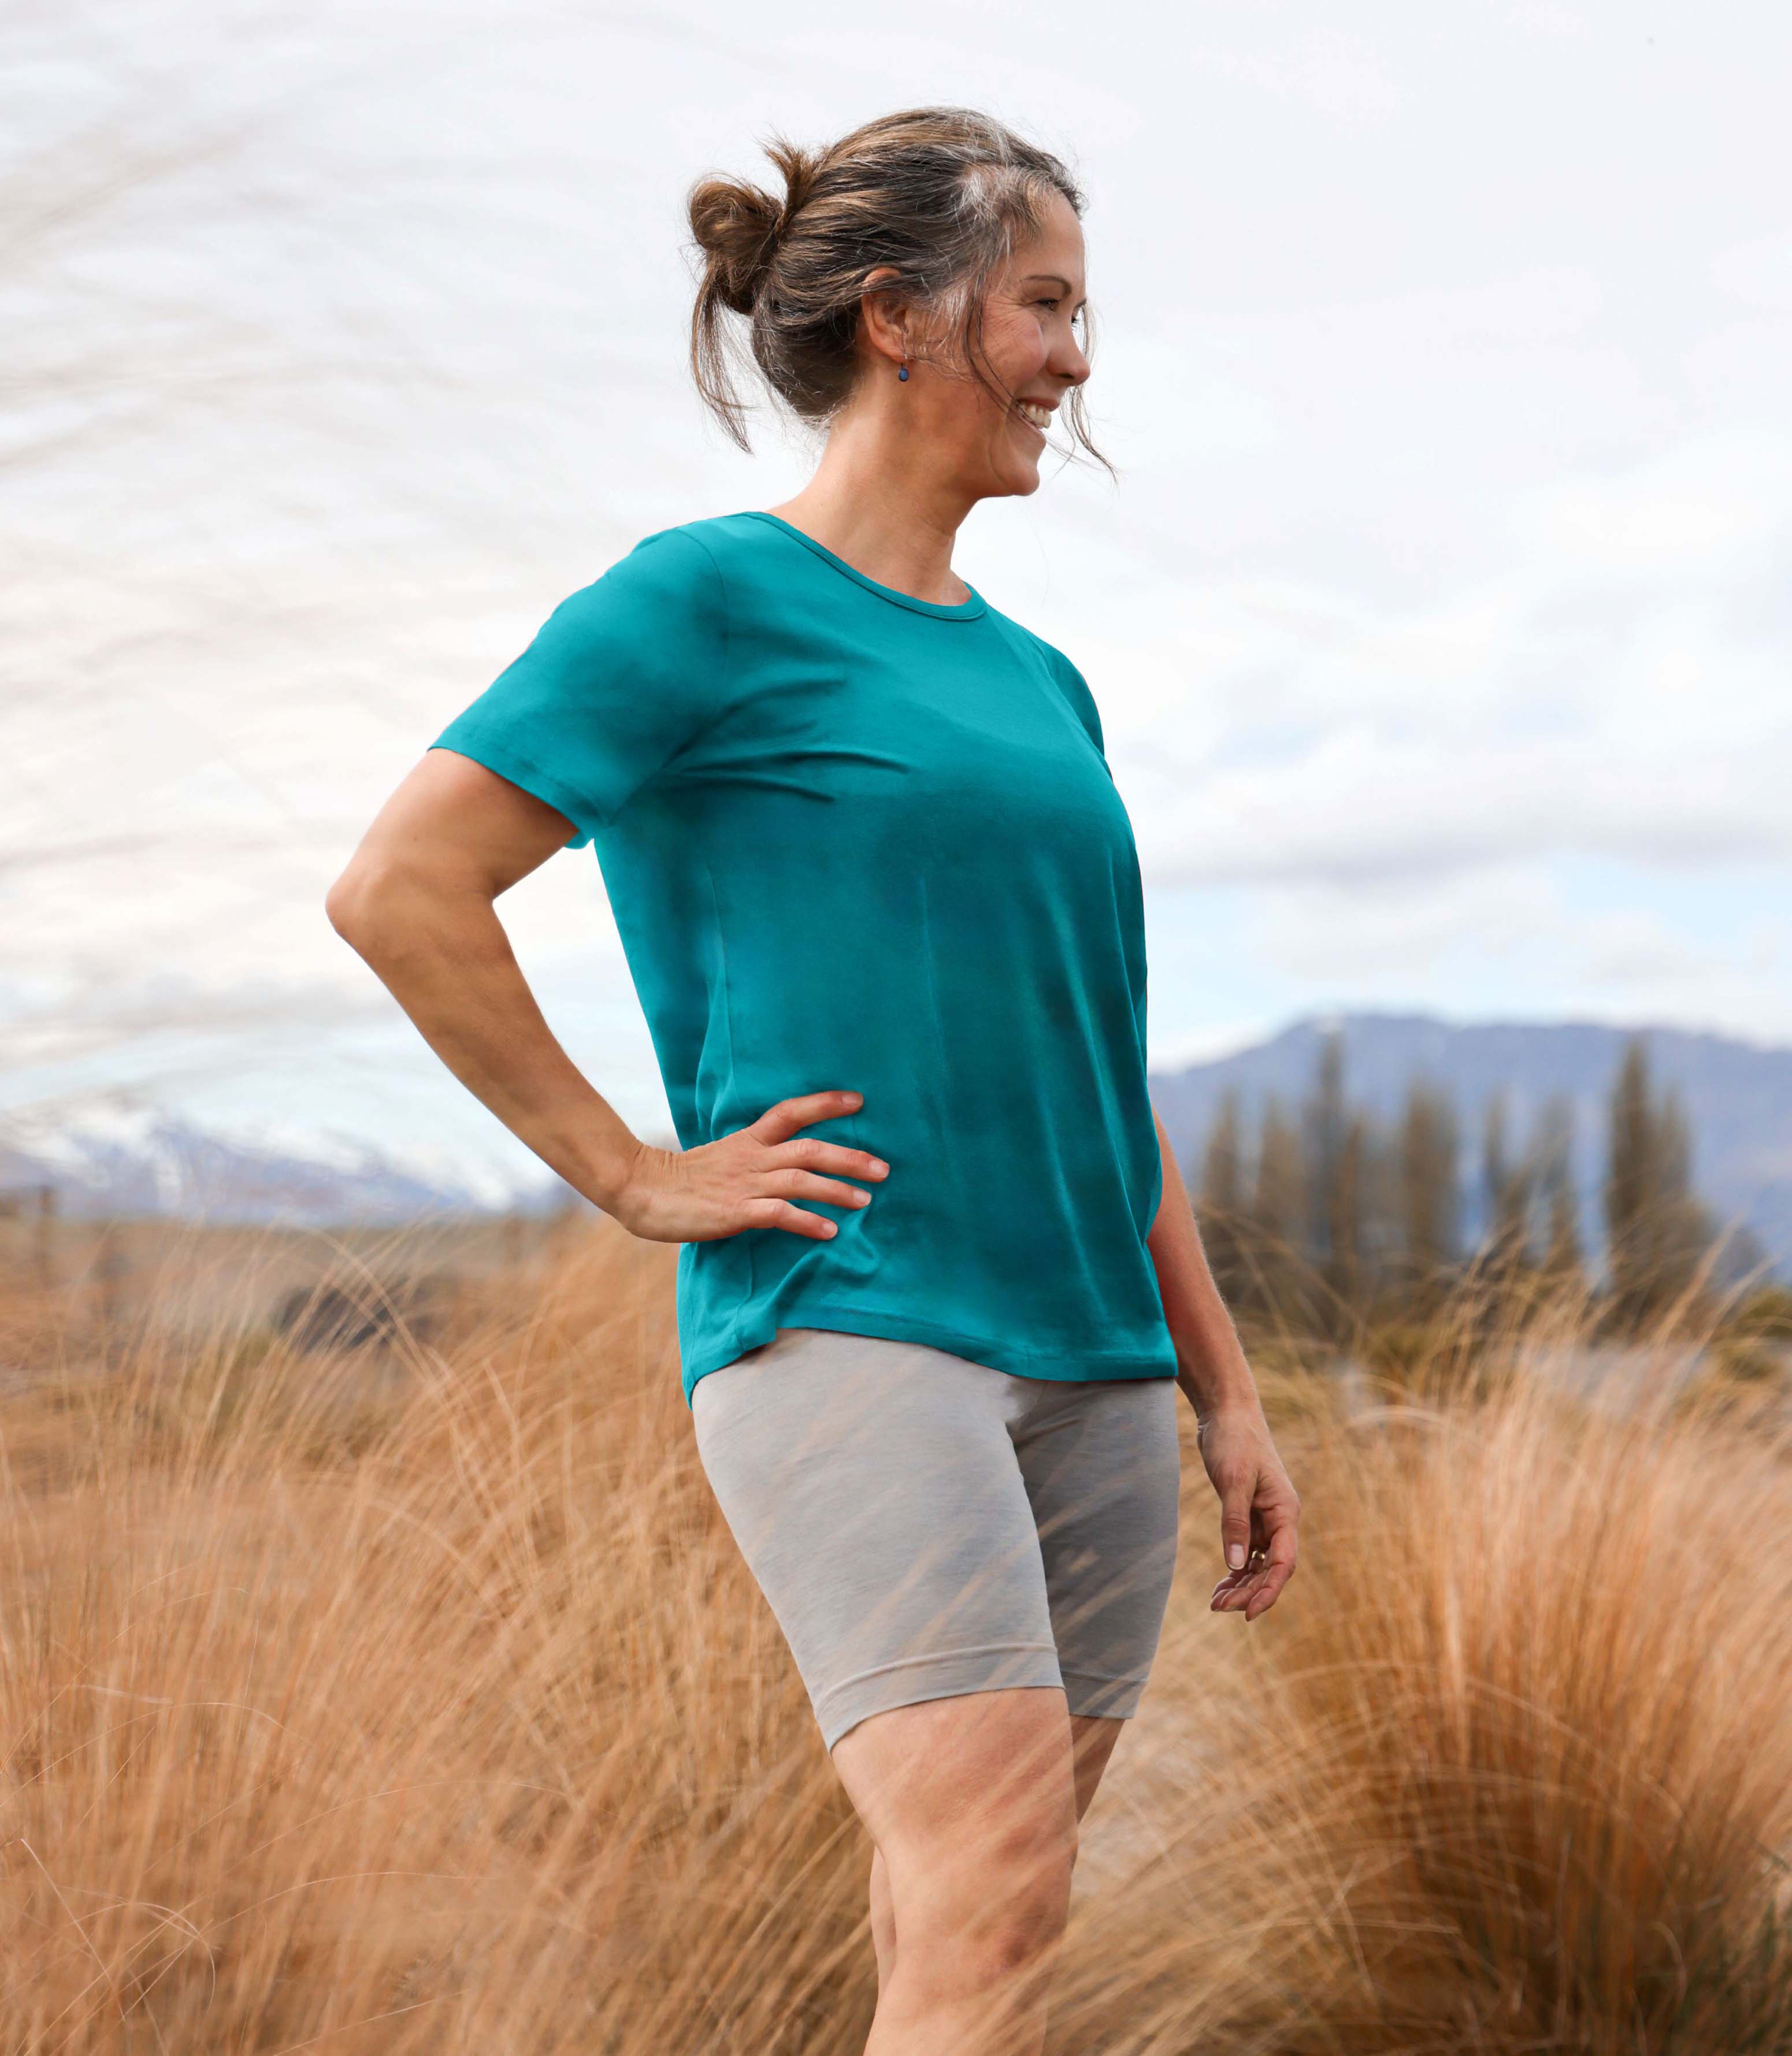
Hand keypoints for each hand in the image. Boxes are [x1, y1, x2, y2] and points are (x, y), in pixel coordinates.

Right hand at [606, 1089, 887, 1244]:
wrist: (637, 1188)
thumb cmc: (678, 1180)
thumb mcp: (720, 1160)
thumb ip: (751, 1161)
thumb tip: (782, 1169)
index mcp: (747, 1141)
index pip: (790, 1112)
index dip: (825, 1104)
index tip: (858, 1101)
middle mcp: (751, 1158)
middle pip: (809, 1148)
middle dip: (850, 1156)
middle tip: (884, 1168)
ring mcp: (743, 1184)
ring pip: (800, 1179)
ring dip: (836, 1189)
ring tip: (866, 1200)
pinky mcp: (733, 1212)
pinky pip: (777, 1213)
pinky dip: (806, 1221)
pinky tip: (829, 1232)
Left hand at [1196, 1399, 1299, 1622]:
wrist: (1226, 1414)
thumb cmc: (1235, 1441)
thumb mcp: (1234, 1481)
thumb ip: (1235, 1522)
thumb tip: (1237, 1565)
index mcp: (1285, 1511)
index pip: (1284, 1562)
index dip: (1269, 1590)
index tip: (1248, 1612)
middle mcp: (1279, 1519)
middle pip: (1271, 1568)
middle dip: (1249, 1591)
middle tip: (1219, 1608)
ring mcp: (1264, 1518)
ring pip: (1258, 1563)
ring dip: (1241, 1584)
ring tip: (1216, 1604)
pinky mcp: (1247, 1514)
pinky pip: (1246, 1551)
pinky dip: (1235, 1569)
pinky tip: (1221, 1585)